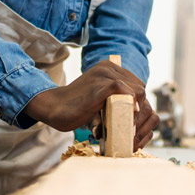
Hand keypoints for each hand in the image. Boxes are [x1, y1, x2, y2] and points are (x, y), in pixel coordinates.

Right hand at [23, 59, 154, 147]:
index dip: (139, 103)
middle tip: (134, 126)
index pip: (137, 84)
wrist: (54, 108)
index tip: (134, 121)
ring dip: (136, 111)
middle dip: (140, 108)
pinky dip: (130, 109)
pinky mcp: (100, 87)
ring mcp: (104, 75)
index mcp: (109, 67)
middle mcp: (108, 67)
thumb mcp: (99, 96)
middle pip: (140, 88)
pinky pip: (126, 93)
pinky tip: (126, 121)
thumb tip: (137, 108)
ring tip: (131, 127)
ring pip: (136, 91)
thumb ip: (115, 95)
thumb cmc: (76, 107)